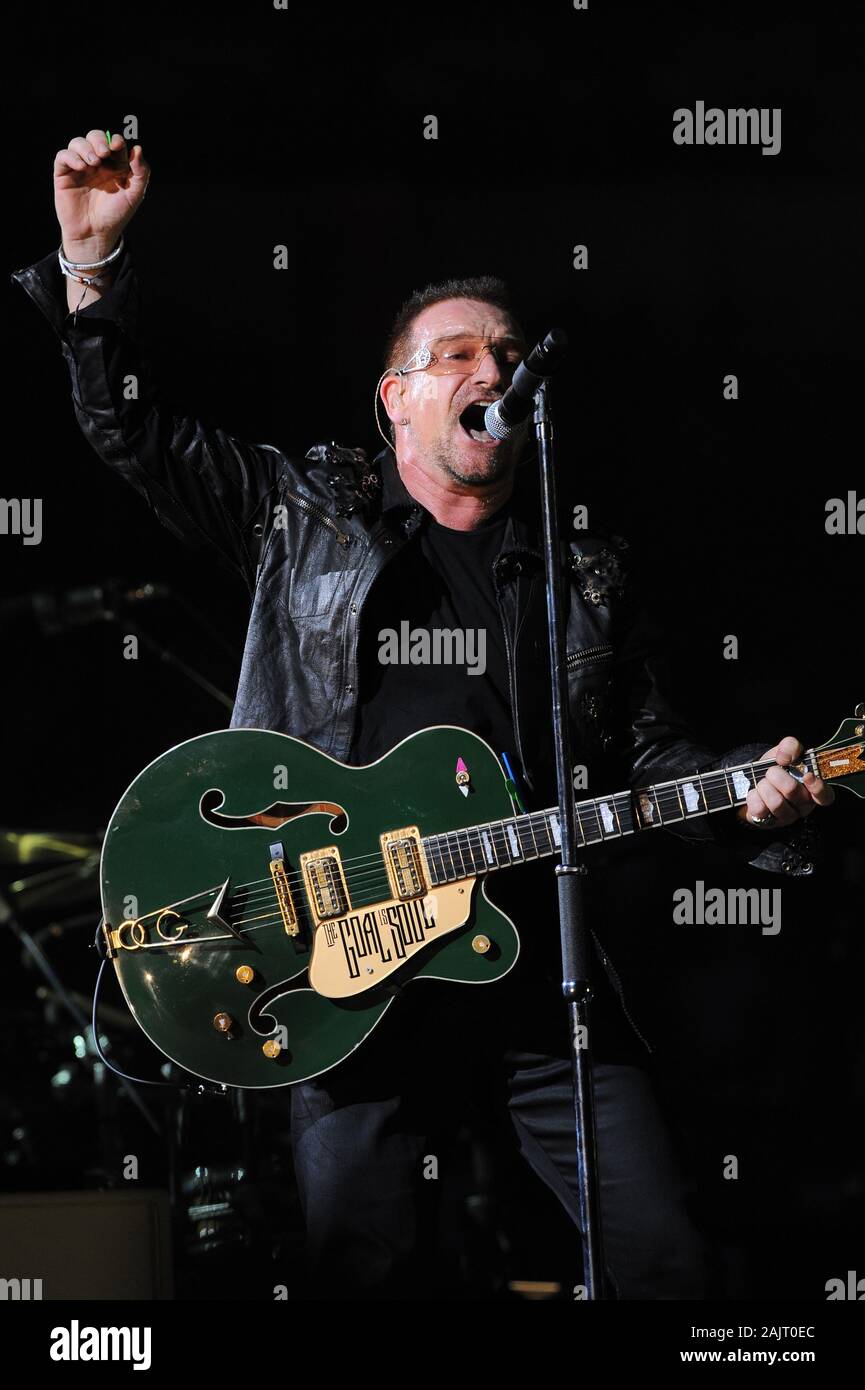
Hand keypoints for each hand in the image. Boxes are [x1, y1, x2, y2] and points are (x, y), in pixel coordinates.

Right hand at [54, 130, 149, 262]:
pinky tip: (81, 167)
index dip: (115, 140)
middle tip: (104, 153)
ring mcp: (80, 167)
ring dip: (85, 147)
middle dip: (99, 139)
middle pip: (94, 136)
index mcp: (115, 165)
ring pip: (77, 143)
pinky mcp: (64, 174)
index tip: (117, 147)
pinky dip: (71, 157)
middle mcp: (97, 163)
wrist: (96, 234)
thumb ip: (140, 173)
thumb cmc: (116, 216)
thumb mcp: (134, 195)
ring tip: (93, 163)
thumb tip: (138, 148)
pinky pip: (63, 156)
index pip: (114, 142)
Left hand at [736, 735, 833, 827]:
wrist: (751, 780)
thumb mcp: (785, 752)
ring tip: (762, 783)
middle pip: (792, 791)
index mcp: (812, 789)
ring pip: (776, 802)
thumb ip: (791, 746)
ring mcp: (785, 817)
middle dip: (776, 775)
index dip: (818, 787)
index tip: (807, 775)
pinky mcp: (767, 822)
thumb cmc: (775, 768)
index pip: (825, 796)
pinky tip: (755, 793)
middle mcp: (802, 806)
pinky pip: (760, 810)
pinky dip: (753, 796)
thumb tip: (785, 757)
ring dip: (764, 786)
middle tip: (771, 772)